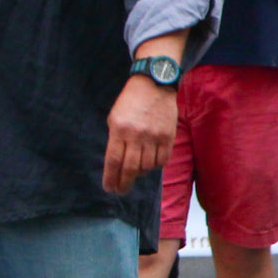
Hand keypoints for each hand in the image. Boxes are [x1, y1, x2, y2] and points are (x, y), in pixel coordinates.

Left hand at [103, 74, 177, 193]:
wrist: (154, 86)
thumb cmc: (129, 103)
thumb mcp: (114, 119)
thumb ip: (115, 140)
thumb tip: (117, 164)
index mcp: (119, 130)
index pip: (113, 161)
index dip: (111, 177)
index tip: (109, 188)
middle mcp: (137, 135)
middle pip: (130, 168)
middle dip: (124, 183)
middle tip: (120, 190)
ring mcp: (154, 136)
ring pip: (147, 166)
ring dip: (139, 173)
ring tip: (134, 173)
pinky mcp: (169, 136)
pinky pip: (162, 160)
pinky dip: (154, 166)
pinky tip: (149, 164)